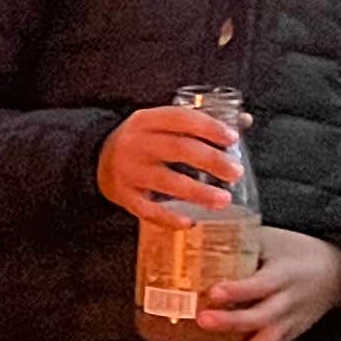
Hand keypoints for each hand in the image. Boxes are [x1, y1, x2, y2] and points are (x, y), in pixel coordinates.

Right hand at [96, 103, 244, 221]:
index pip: (181, 119)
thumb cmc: (142, 139)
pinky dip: (169, 218)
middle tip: (236, 173)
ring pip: (166, 182)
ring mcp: (128, 171)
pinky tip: (190, 221)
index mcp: (146, 120)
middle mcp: (136, 143)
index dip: (209, 128)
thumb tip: (245, 121)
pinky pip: (148, 210)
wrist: (96, 157)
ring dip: (198, 192)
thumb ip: (199, 123)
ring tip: (223, 200)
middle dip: (212, 161)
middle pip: (179, 149)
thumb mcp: (162, 123)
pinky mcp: (123, 196)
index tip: (232, 139)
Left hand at [199, 230, 340, 340]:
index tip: (214, 291)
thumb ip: (238, 241)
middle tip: (200, 320)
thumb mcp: (271, 240)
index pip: (262, 285)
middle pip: (260, 320)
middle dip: (229, 323)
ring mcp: (288, 325)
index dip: (238, 290)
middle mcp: (288, 303)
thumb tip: (192, 232)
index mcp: (285, 274)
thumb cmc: (294, 251)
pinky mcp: (286, 339)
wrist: (337, 273)